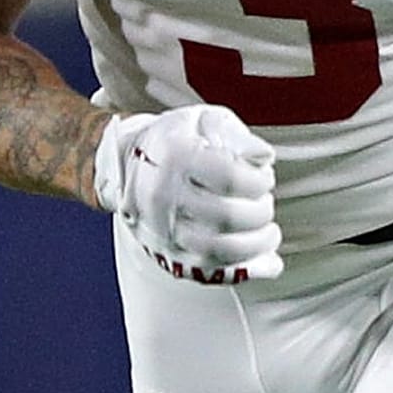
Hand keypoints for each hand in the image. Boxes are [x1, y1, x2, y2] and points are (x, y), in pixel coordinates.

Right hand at [94, 104, 282, 283]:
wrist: (125, 166)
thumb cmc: (173, 142)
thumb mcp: (203, 120)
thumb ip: (238, 136)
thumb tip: (264, 158)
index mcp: (175, 157)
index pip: (231, 178)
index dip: (260, 181)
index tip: (264, 177)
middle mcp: (164, 196)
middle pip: (228, 217)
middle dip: (261, 212)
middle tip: (264, 203)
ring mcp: (164, 230)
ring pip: (220, 251)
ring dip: (257, 245)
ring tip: (268, 232)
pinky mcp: (170, 255)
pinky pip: (213, 272)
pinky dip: (247, 268)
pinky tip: (264, 259)